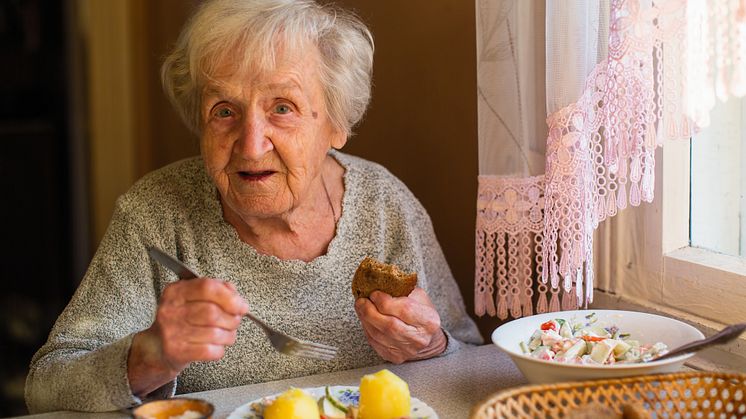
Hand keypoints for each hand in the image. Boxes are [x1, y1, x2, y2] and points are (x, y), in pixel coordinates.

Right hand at [128, 278, 247, 395]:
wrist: (157, 347)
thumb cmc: (182, 320)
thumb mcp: (193, 298)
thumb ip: (217, 290)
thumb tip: (236, 296)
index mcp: (176, 291)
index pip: (206, 287)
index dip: (229, 297)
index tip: (242, 306)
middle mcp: (170, 310)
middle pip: (213, 312)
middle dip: (232, 319)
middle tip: (234, 322)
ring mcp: (172, 332)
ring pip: (214, 333)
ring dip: (229, 335)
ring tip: (227, 335)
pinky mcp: (176, 352)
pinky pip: (210, 351)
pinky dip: (219, 349)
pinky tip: (216, 346)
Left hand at [354, 287, 446, 363]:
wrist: (426, 338)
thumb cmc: (421, 313)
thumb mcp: (418, 297)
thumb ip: (402, 290)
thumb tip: (379, 282)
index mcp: (429, 321)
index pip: (404, 310)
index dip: (386, 301)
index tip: (375, 293)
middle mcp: (419, 339)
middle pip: (389, 326)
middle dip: (370, 311)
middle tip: (361, 301)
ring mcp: (407, 351)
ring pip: (379, 335)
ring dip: (365, 319)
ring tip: (361, 307)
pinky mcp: (395, 357)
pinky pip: (375, 343)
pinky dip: (367, 329)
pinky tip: (366, 319)